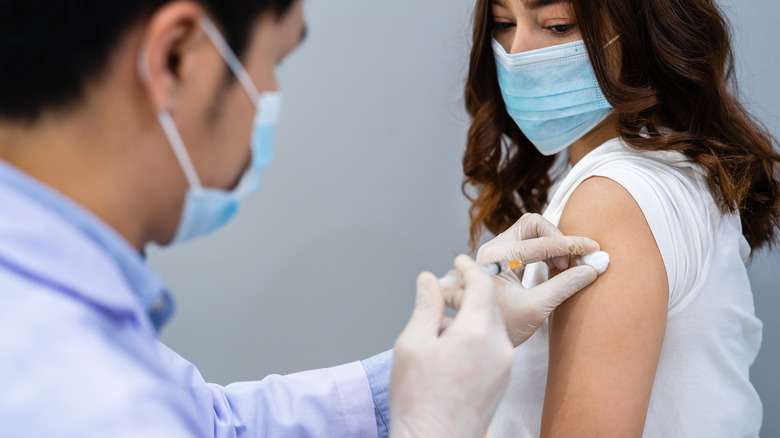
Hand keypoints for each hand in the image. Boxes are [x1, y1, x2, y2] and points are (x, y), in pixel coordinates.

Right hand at [390, 255, 512, 437]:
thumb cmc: (418, 400)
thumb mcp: (412, 344)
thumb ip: (426, 307)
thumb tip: (428, 280)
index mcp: (475, 332)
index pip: (482, 285)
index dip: (469, 268)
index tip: (459, 260)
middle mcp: (498, 346)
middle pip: (489, 304)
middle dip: (469, 294)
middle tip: (444, 294)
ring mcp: (505, 365)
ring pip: (492, 326)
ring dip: (472, 318)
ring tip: (441, 330)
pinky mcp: (504, 381)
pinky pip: (495, 346)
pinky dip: (478, 337)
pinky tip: (452, 351)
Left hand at [476, 213, 600, 345]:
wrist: (480, 338)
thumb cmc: (502, 326)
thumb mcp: (535, 308)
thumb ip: (563, 286)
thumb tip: (591, 270)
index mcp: (498, 257)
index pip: (542, 242)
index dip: (571, 245)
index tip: (594, 249)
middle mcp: (494, 248)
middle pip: (532, 225)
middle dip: (557, 239)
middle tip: (570, 264)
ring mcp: (496, 251)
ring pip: (530, 231)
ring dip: (552, 244)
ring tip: (563, 269)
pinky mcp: (501, 258)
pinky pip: (527, 242)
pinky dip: (545, 250)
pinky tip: (554, 269)